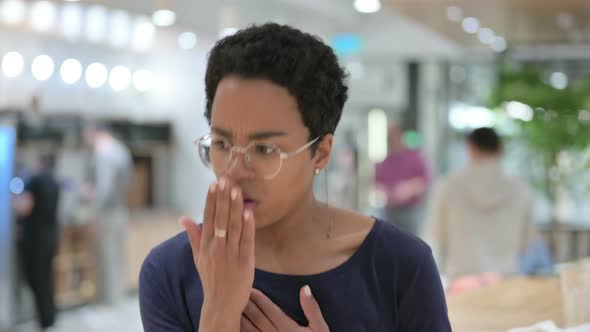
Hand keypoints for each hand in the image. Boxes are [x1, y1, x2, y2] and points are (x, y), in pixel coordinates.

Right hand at [180, 177, 255, 330]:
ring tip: (237, 190)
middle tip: (226, 179)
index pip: (208, 217)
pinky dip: (248, 226)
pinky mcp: (245, 262)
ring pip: (233, 227)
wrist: (222, 303)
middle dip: (223, 198)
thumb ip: (193, 236)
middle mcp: (216, 248)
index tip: (214, 183)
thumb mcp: (198, 257)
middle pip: (220, 218)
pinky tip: (249, 212)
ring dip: (235, 207)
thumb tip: (183, 218)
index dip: (211, 200)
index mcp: (205, 245)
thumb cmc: (211, 278)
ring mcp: (231, 254)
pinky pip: (247, 241)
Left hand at [241, 287, 328, 331]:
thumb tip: (304, 288)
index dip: (259, 299)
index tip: (250, 289)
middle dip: (247, 305)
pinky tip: (234, 327)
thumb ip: (312, 309)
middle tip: (236, 293)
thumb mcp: (321, 329)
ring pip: (250, 331)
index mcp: (289, 329)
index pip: (270, 310)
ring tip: (232, 307)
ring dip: (241, 319)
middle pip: (257, 319)